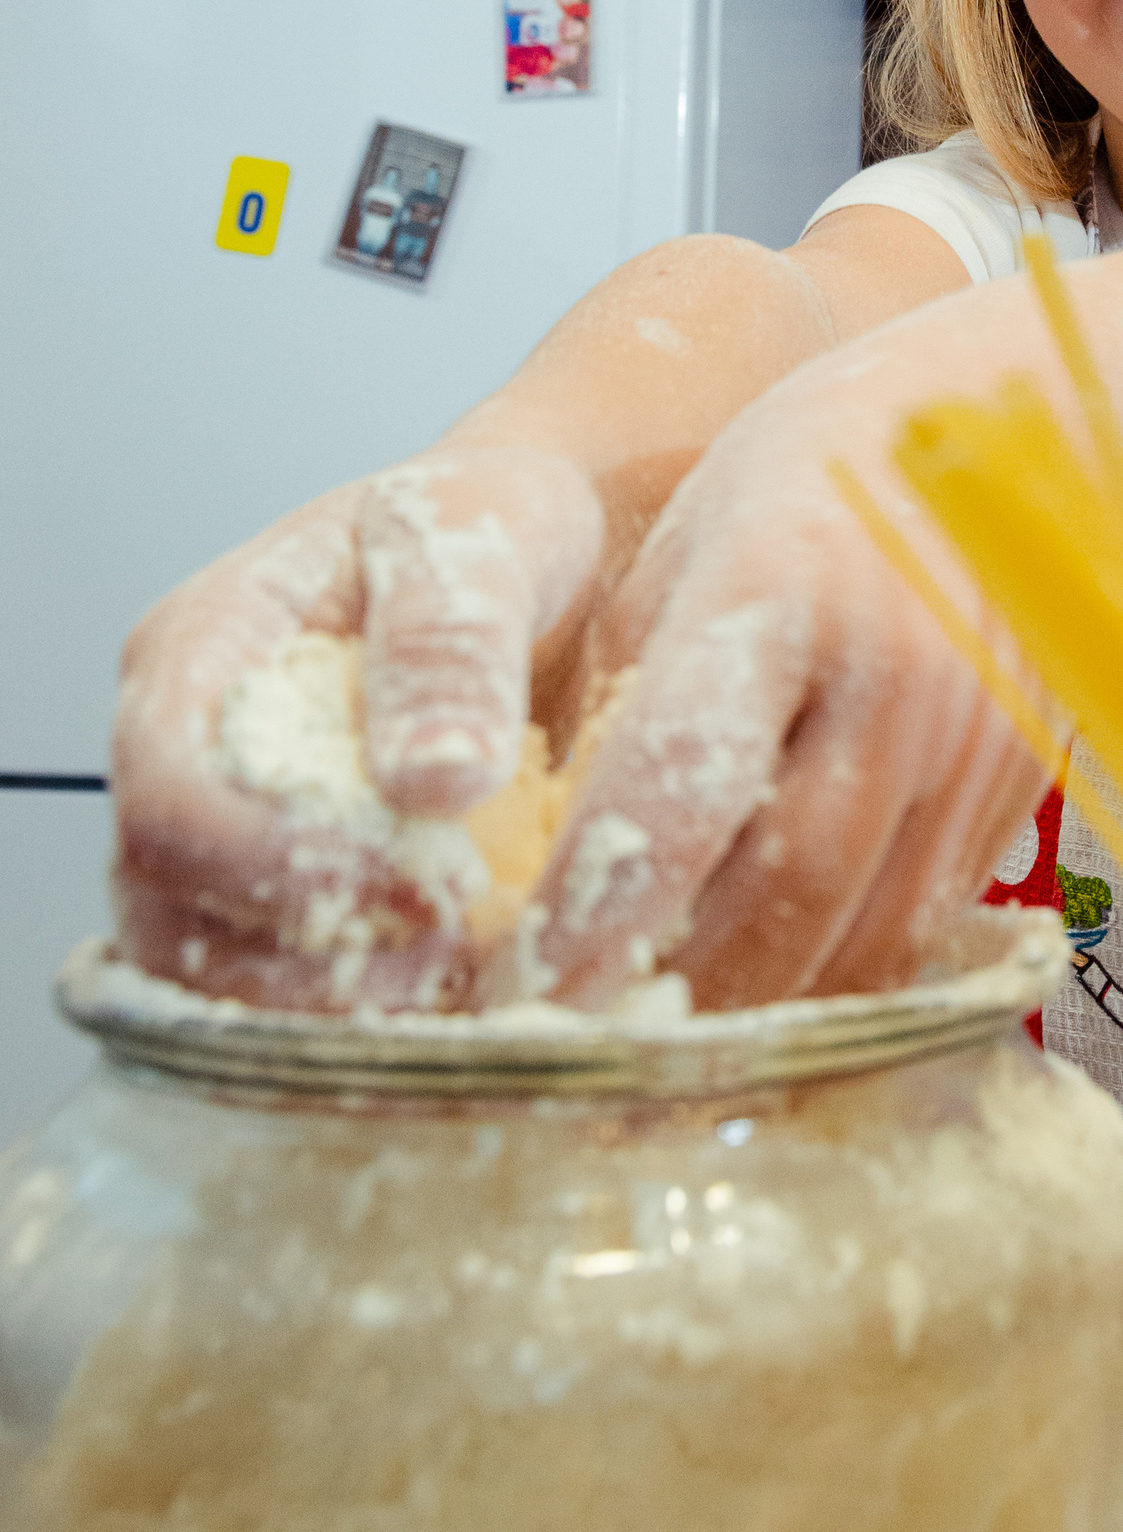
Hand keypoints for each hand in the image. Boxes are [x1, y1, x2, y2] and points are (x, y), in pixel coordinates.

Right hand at [112, 446, 603, 1008]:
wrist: (545, 551)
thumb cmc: (490, 523)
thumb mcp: (483, 534)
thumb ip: (451, 639)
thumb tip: (434, 779)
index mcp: (202, 648)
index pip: (169, 796)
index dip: (276, 867)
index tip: (424, 887)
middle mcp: (193, 750)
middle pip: (168, 909)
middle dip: (302, 959)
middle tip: (452, 954)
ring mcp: (231, 825)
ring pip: (211, 969)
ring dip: (328, 1002)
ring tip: (463, 977)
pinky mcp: (295, 884)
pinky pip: (282, 983)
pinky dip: (362, 1007)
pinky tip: (463, 989)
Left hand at [504, 360, 1049, 1010]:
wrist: (1005, 426)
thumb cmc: (805, 480)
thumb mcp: (679, 559)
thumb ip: (627, 708)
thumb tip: (551, 876)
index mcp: (779, 593)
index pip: (676, 793)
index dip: (596, 914)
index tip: (521, 990)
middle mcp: (894, 675)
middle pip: (780, 895)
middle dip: (672, 995)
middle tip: (582, 1051)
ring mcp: (974, 738)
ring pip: (864, 935)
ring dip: (762, 1011)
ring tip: (669, 1050)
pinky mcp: (1022, 782)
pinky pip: (925, 923)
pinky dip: (843, 976)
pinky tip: (775, 993)